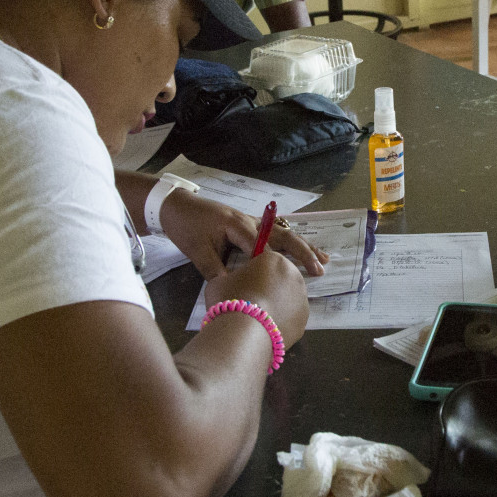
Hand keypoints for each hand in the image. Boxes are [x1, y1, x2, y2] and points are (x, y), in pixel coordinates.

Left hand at [157, 191, 328, 279]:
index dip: (275, 263)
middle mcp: (249, 221)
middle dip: (303, 251)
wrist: (174, 206)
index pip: (262, 246)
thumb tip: (232, 290)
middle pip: (283, 235)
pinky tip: (301, 250)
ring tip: (322, 258)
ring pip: (283, 233)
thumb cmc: (185, 226)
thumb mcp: (196, 251)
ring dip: (302, 246)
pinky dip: (290, 242)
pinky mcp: (247, 224)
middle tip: (320, 267)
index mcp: (237, 225)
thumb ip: (215, 270)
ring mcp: (250, 221)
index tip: (289, 279)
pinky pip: (274, 233)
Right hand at [206, 250, 308, 344]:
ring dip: (276, 307)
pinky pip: (291, 319)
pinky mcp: (304, 321)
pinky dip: (280, 324)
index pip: (265, 263)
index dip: (253, 275)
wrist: (242, 334)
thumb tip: (233, 285)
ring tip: (257, 321)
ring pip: (288, 300)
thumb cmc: (229, 300)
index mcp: (274, 259)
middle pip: (280, 280)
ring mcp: (302, 299)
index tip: (242, 288)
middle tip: (250, 305)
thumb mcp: (219, 282)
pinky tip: (266, 331)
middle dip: (269, 290)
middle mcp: (294, 275)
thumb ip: (231, 278)